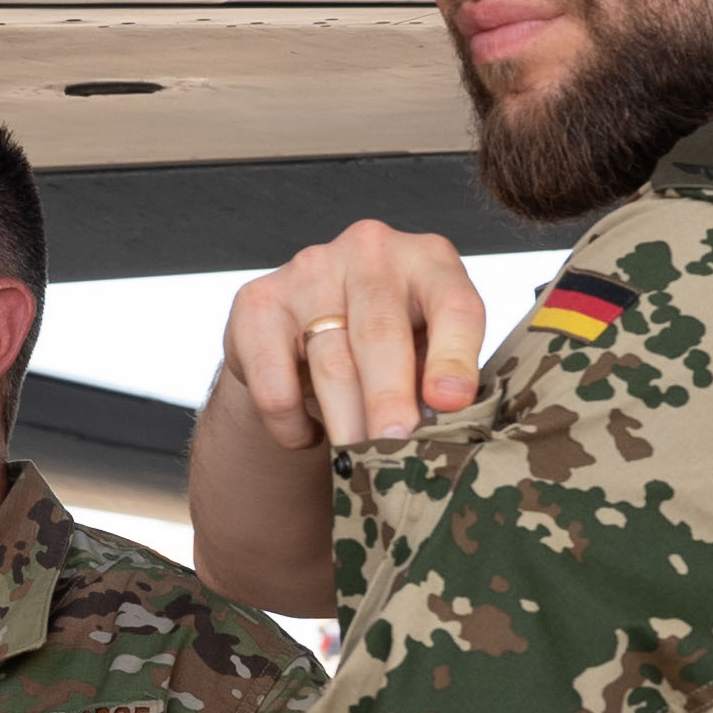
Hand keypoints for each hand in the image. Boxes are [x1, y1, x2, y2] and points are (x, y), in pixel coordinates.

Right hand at [216, 224, 489, 454]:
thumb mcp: (428, 349)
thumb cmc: (389, 342)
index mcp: (430, 261)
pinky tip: (310, 435)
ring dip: (345, 420)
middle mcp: (370, 253)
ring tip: (358, 460)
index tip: (452, 403)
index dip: (455, 356)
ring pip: (330, 361)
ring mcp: (310, 270)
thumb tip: (443, 425)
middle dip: (389, 399)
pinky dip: (291, 422)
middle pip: (381, 333)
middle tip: (394, 446)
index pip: (454, 305)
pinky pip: (273, 379)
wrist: (307, 327)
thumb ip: (439, 380)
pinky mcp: (258, 301)